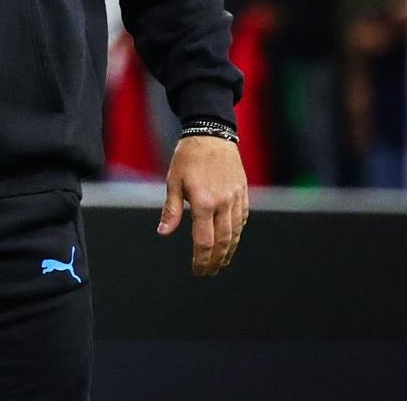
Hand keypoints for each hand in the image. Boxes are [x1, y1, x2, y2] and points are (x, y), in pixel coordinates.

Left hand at [157, 135, 248, 276]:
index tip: (197, 270)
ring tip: (221, 263)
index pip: (204, 240)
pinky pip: (242, 219)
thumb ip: (171, 209)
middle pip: (223, 241)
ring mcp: (236, 198)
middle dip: (216, 260)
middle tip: (209, 272)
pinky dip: (237, 234)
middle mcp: (223, 203)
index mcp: (203, 202)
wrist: (212, 134)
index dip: (201, 259)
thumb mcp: (173, 181)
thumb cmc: (188, 157)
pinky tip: (231, 241)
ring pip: (236, 233)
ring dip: (229, 251)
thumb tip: (163, 232)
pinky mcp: (243, 193)